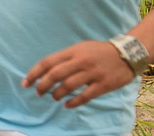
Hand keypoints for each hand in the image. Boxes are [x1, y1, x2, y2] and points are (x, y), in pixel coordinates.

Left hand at [22, 40, 136, 107]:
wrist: (127, 54)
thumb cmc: (100, 52)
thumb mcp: (81, 48)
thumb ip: (65, 58)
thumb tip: (47, 70)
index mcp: (73, 51)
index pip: (48, 62)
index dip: (34, 73)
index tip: (26, 82)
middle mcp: (81, 61)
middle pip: (55, 75)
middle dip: (43, 85)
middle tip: (38, 92)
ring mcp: (93, 73)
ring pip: (68, 86)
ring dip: (57, 94)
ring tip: (54, 98)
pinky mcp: (103, 85)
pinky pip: (85, 96)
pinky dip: (73, 102)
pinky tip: (67, 105)